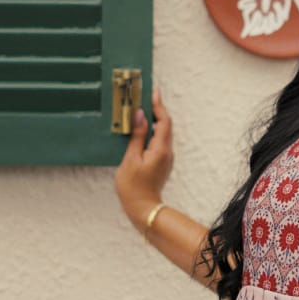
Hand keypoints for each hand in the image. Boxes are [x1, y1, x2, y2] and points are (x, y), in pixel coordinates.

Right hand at [114, 87, 173, 230]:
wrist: (142, 208)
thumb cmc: (133, 186)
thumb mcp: (131, 159)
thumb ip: (137, 136)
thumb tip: (141, 115)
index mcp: (161, 149)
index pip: (164, 121)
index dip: (159, 105)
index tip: (153, 92)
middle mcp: (167, 152)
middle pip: (165, 125)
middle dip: (157, 109)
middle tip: (147, 95)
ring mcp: (166, 157)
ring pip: (163, 133)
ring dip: (154, 120)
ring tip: (142, 107)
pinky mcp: (161, 162)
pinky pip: (159, 141)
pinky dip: (152, 131)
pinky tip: (142, 128)